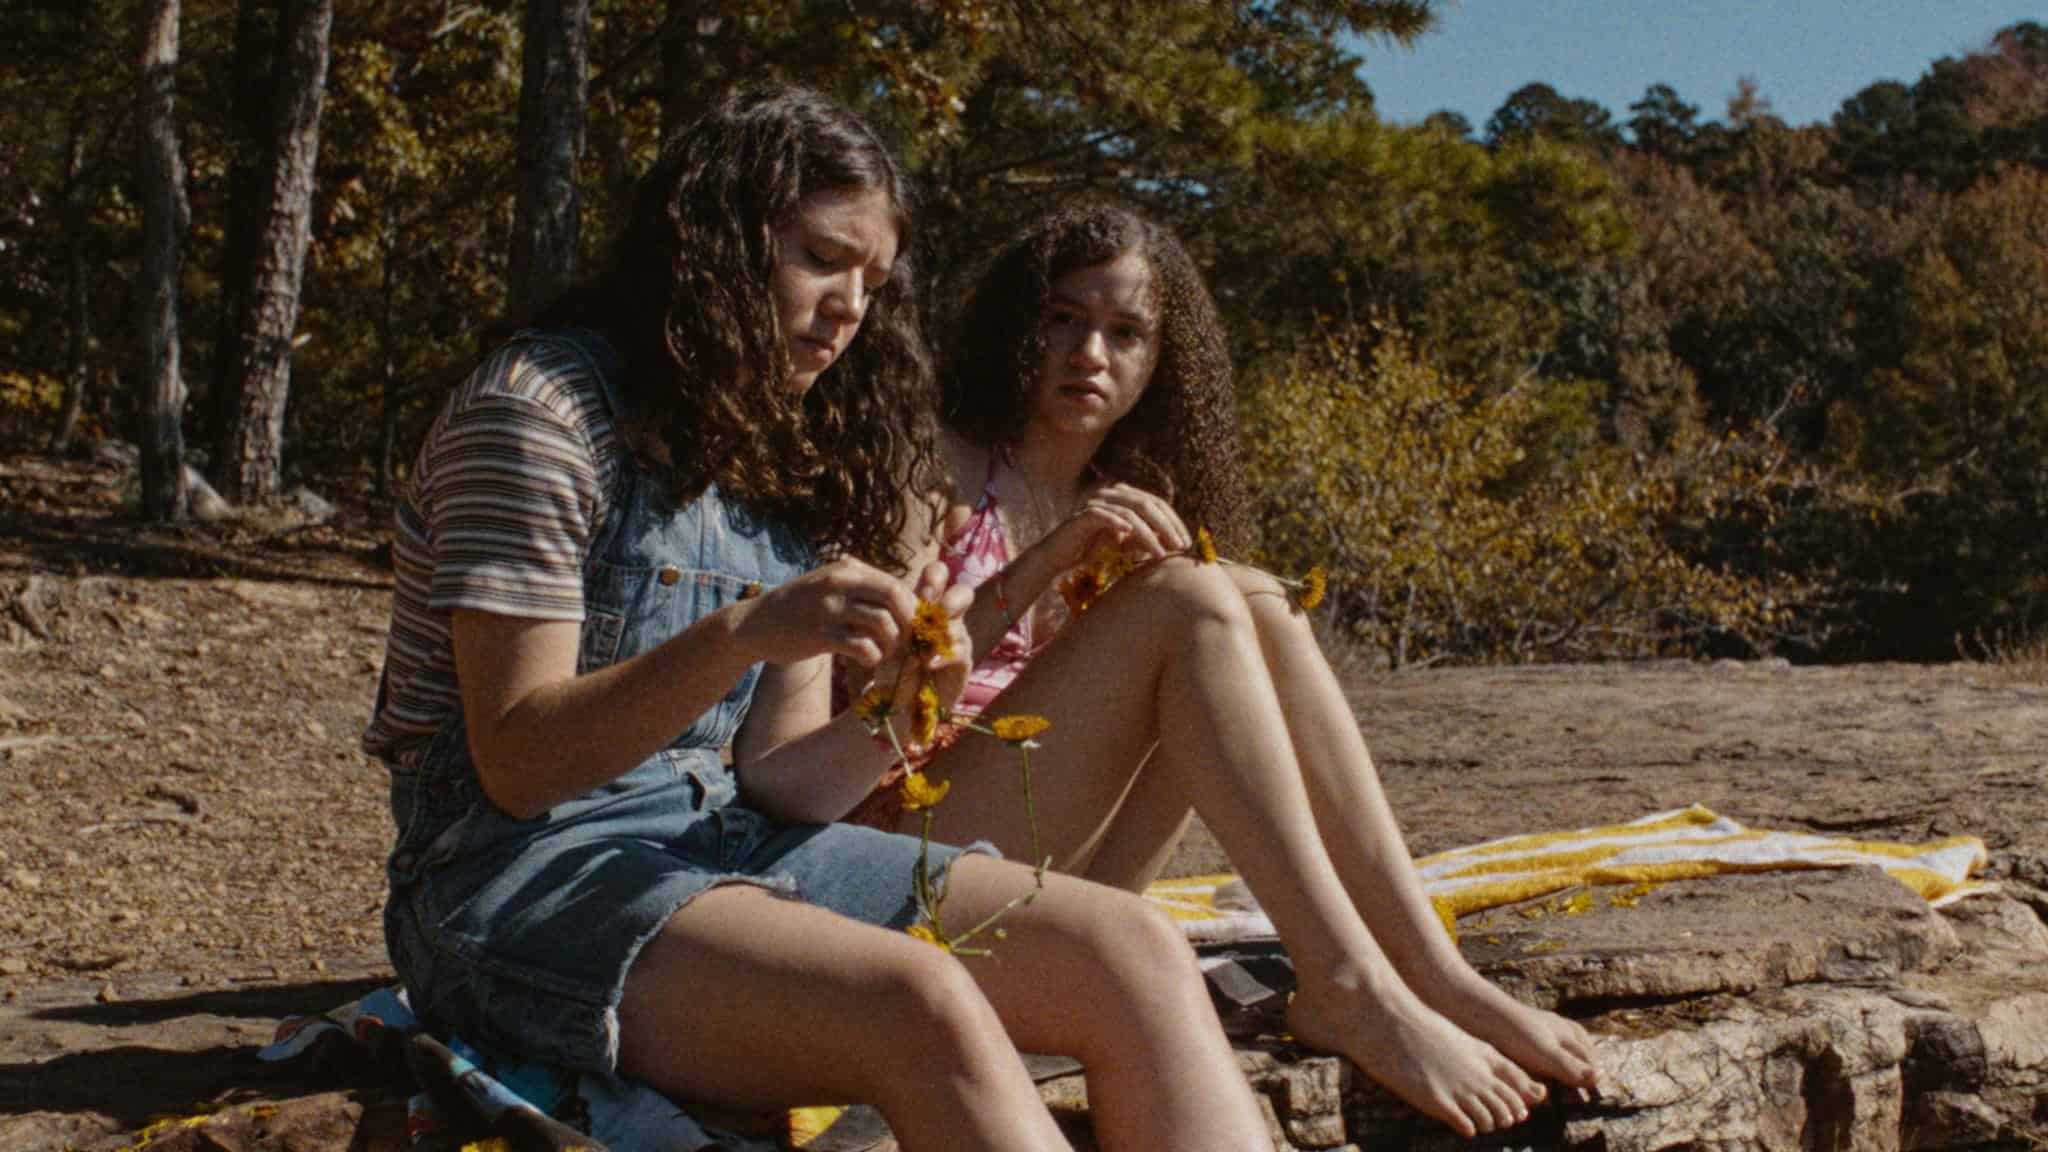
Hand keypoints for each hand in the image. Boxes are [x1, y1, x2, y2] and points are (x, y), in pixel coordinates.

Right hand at [731, 556, 919, 667]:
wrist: (754, 623)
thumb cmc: (799, 606)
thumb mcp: (827, 582)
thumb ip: (860, 583)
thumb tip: (903, 595)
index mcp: (846, 570)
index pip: (895, 584)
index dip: (911, 607)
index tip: (910, 625)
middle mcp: (839, 585)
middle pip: (895, 599)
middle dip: (907, 623)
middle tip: (904, 640)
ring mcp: (829, 610)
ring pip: (883, 624)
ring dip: (892, 644)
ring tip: (885, 652)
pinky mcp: (820, 636)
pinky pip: (862, 647)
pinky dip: (873, 657)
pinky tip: (869, 660)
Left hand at [863, 560, 973, 715]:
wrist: (898, 700)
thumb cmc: (887, 659)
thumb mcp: (876, 629)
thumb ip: (870, 599)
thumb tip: (847, 558)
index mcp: (928, 603)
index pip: (939, 576)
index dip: (934, 577)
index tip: (921, 590)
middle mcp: (946, 618)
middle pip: (963, 593)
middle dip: (950, 599)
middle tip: (934, 608)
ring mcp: (956, 639)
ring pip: (959, 624)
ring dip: (940, 631)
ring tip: (923, 643)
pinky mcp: (961, 664)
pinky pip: (960, 652)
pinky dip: (942, 656)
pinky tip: (927, 662)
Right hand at [1041, 482, 1191, 571]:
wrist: (1058, 556)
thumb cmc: (1092, 548)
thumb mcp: (1126, 544)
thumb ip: (1146, 538)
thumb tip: (1174, 542)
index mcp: (1124, 497)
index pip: (1156, 503)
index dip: (1174, 521)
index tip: (1186, 542)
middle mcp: (1112, 495)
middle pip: (1147, 504)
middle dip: (1167, 526)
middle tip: (1180, 546)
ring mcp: (1096, 503)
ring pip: (1130, 512)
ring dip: (1149, 534)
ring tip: (1160, 554)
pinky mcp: (1081, 516)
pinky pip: (1103, 516)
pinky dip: (1117, 524)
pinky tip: (1129, 535)